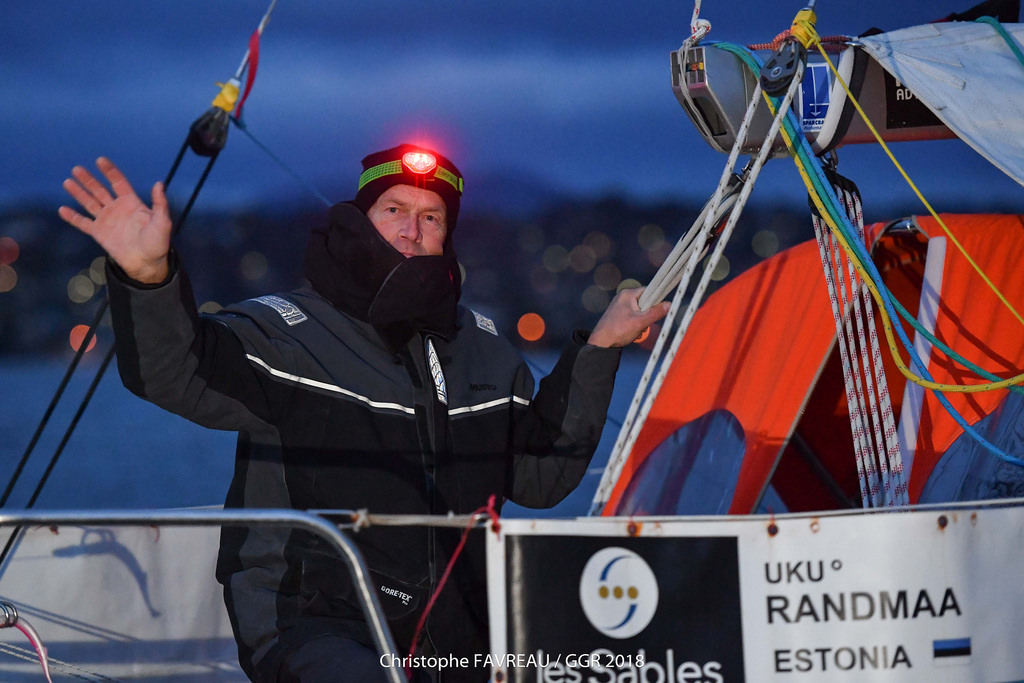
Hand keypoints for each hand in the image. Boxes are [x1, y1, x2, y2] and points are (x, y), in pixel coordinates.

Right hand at [59, 157, 171, 283]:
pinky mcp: (99, 233)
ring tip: (68, 182)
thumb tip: (159, 184)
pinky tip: (62, 209)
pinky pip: (83, 223)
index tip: (100, 160)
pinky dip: (73, 217)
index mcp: (131, 203)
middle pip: (100, 190)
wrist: (147, 263)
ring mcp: (107, 220)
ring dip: (79, 193)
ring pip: (89, 203)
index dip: (110, 172)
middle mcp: (117, 209)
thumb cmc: (157, 242)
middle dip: (89, 180)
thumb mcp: (162, 221)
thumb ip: (159, 203)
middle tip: (77, 169)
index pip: (118, 183)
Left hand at [587, 286, 670, 347]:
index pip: (648, 291)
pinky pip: (632, 316)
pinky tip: (631, 332)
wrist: (601, 343)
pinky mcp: (617, 315)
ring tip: (636, 330)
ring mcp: (619, 306)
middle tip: (644, 324)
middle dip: (647, 314)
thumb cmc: (618, 330)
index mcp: (627, 294)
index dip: (655, 300)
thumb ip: (655, 313)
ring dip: (641, 321)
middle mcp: (623, 297)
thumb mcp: (640, 322)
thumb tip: (669, 304)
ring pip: (639, 311)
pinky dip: (635, 324)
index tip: (657, 310)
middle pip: (644, 302)